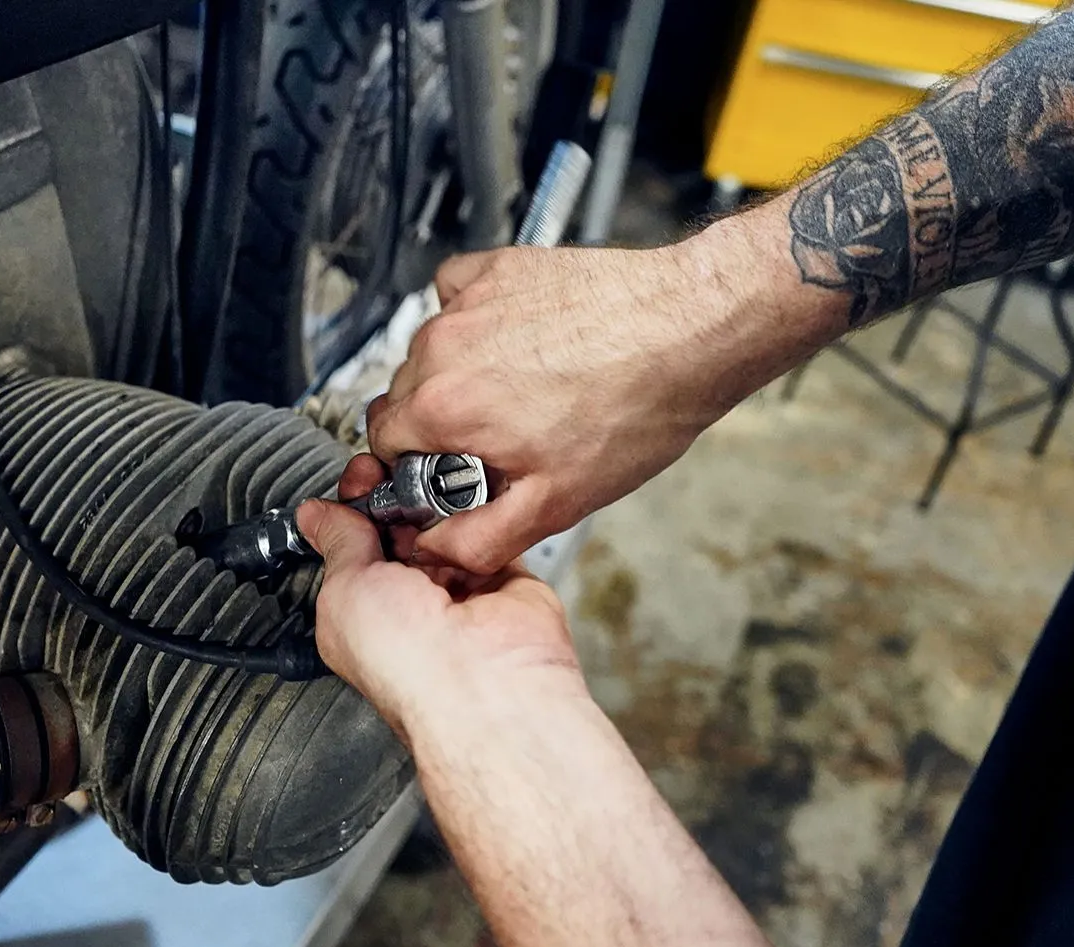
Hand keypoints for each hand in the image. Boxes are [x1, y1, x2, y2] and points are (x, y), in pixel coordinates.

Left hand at [296, 455, 580, 738]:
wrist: (483, 681)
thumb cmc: (408, 664)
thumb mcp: (345, 590)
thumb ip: (337, 544)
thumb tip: (316, 516)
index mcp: (363, 616)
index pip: (354, 547)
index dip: (354, 508)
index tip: (358, 478)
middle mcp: (411, 606)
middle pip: (400, 532)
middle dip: (397, 500)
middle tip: (392, 471)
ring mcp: (459, 594)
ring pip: (445, 528)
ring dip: (439, 507)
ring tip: (433, 492)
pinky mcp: (503, 582)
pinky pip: (492, 533)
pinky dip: (483, 517)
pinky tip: (468, 507)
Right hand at [365, 242, 722, 573]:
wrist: (691, 329)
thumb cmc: (635, 407)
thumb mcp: (557, 503)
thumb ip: (480, 537)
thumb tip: (436, 549)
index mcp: (443, 406)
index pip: (382, 443)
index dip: (414, 466)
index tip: (449, 470)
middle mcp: (443, 346)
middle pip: (403, 396)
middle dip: (436, 423)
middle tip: (496, 438)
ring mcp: (468, 301)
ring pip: (429, 350)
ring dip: (457, 374)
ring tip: (521, 391)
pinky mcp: (496, 268)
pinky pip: (455, 295)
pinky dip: (472, 319)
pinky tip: (515, 340)